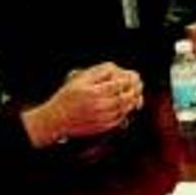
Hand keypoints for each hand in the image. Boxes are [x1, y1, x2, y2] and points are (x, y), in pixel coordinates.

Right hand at [23, 62, 142, 147]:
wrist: (56, 119)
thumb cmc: (67, 97)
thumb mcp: (79, 79)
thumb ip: (99, 72)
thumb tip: (116, 68)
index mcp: (95, 92)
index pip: (121, 83)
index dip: (130, 78)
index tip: (133, 75)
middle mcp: (101, 106)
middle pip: (126, 96)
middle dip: (135, 89)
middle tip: (139, 83)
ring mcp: (103, 118)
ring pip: (126, 108)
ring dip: (134, 100)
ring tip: (136, 93)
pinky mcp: (104, 126)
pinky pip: (121, 118)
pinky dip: (127, 110)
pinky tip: (128, 105)